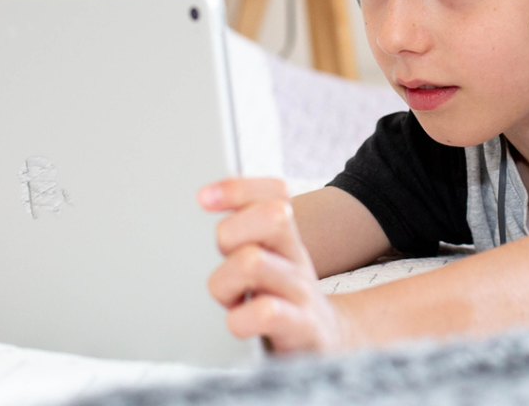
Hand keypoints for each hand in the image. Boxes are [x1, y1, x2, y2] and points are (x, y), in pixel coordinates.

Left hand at [199, 178, 345, 353]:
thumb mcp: (268, 259)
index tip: (203, 198)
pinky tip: (240, 324)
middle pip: (273, 215)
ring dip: (226, 281)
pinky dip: (241, 318)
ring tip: (230, 298)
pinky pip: (265, 312)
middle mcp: (297, 257)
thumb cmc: (280, 297)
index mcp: (286, 237)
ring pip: (253, 261)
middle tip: (224, 261)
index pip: (275, 193)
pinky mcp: (301, 327)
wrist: (324, 341)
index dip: (239, 188)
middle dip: (230, 232)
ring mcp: (301, 291)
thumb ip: (244, 231)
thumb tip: (204, 198)